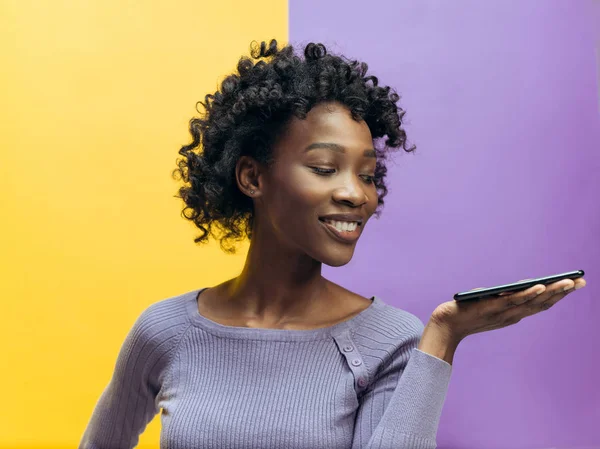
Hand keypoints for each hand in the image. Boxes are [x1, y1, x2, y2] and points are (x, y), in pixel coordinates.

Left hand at [429, 277, 586, 342]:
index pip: (540, 305)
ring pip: (531, 302)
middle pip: (542, 303)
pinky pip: (512, 301)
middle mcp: (511, 315)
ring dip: (551, 292)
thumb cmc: (467, 313)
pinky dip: (527, 294)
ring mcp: (502, 312)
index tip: (575, 284)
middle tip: (581, 281)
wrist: (446, 325)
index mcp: (513, 314)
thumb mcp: (490, 304)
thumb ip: (505, 297)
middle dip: (562, 293)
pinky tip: (539, 286)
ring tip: (568, 283)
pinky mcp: (490, 308)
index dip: (559, 296)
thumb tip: (521, 286)